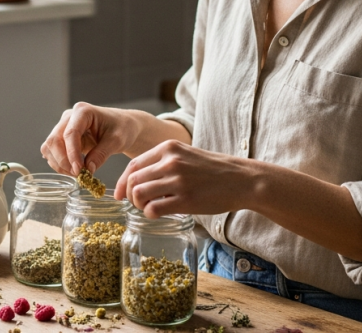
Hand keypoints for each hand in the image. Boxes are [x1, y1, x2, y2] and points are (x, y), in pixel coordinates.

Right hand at [40, 102, 140, 174]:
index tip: (78, 170)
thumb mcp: (117, 141)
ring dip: (59, 164)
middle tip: (78, 175)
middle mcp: (69, 117)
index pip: (70, 133)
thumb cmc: (122, 128)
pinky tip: (73, 170)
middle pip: (54, 140)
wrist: (123, 127)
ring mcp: (63, 126)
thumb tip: (87, 169)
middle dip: (63, 161)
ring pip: (49, 147)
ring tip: (77, 174)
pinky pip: (52, 152)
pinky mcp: (62, 138)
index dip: (72, 153)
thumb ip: (101, 154)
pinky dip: (59, 164)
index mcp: (83, 111)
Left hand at [114, 140, 246, 216]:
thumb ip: (163, 163)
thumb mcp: (186, 155)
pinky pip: (154, 209)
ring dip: (138, 205)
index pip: (133, 165)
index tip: (119, 194)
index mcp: (168, 147)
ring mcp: (177, 180)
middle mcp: (170, 161)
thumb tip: (137, 182)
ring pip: (139, 194)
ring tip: (148, 208)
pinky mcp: (186, 199)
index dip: (121, 182)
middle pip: (133, 180)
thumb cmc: (213, 170)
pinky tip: (158, 214)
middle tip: (137, 204)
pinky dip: (150, 214)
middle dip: (129, 195)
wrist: (242, 179)